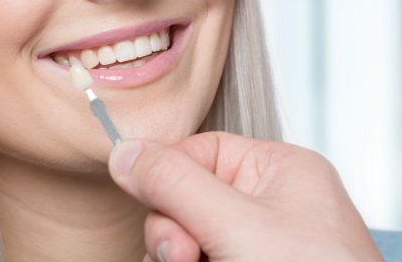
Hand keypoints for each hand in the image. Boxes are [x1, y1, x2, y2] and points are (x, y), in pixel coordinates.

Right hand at [108, 132, 382, 261]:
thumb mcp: (235, 225)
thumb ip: (175, 184)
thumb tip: (124, 152)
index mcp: (277, 170)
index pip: (199, 151)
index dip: (165, 174)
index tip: (145, 197)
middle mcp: (267, 203)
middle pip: (185, 196)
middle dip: (173, 229)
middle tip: (185, 257)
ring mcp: (257, 243)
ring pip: (184, 234)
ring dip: (174, 255)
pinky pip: (196, 257)